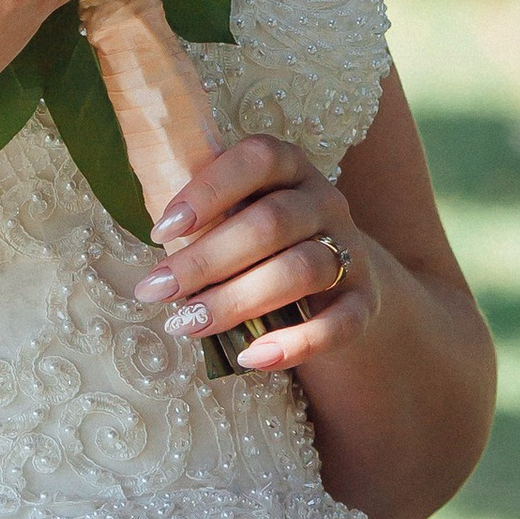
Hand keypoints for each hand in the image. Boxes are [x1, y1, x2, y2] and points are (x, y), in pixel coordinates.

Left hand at [130, 134, 376, 372]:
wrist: (335, 284)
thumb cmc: (260, 245)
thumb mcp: (235, 216)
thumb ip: (203, 220)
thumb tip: (155, 246)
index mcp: (289, 166)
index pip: (256, 160)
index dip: (207, 191)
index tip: (160, 230)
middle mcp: (325, 200)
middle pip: (270, 223)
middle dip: (205, 260)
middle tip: (155, 291)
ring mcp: (350, 250)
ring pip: (300, 270)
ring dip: (236, 300)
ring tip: (186, 325)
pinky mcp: (364, 301)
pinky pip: (337, 324)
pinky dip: (294, 344)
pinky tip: (249, 358)